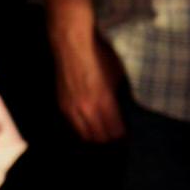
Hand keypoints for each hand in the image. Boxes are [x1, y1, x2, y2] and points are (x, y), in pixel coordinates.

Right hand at [52, 26, 126, 142]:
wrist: (72, 46)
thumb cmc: (100, 56)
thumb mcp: (117, 75)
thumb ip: (118, 95)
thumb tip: (121, 109)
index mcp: (103, 101)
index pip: (114, 130)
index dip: (122, 138)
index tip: (128, 139)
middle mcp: (86, 109)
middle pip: (99, 137)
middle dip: (109, 142)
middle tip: (118, 143)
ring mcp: (71, 109)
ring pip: (84, 135)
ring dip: (95, 139)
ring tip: (104, 140)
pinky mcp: (62, 105)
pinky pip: (73, 127)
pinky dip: (82, 131)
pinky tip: (89, 130)